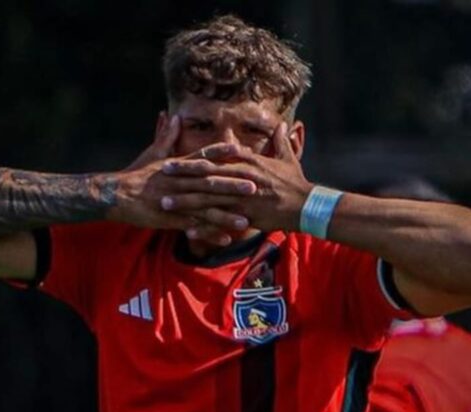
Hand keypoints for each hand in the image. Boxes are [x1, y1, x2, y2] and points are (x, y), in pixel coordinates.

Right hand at [107, 113, 256, 240]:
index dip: (222, 153)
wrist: (116, 194)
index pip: (203, 156)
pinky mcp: (169, 218)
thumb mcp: (152, 153)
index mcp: (178, 166)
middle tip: (255, 187)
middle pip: (209, 184)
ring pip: (204, 208)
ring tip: (246, 221)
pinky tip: (225, 239)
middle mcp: (179, 182)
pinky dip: (209, 233)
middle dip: (233, 186)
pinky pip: (192, 227)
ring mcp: (176, 201)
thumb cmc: (136, 174)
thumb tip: (173, 114)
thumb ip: (167, 136)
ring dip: (226, 215)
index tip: (241, 149)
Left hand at [159, 122, 313, 232]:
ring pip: (209, 198)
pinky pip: (221, 221)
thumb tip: (282, 124)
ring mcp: (244, 197)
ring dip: (185, 200)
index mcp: (249, 162)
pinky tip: (187, 229)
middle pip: (207, 174)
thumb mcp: (288, 159)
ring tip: (165, 202)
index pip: (216, 157)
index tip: (175, 158)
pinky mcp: (247, 216)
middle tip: (162, 174)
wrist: (308, 206)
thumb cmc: (297, 183)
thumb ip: (281, 141)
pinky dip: (203, 225)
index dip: (194, 158)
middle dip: (183, 175)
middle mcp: (243, 177)